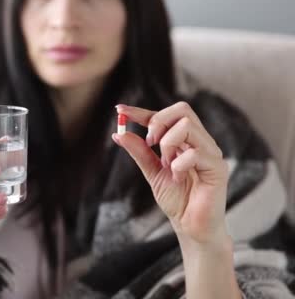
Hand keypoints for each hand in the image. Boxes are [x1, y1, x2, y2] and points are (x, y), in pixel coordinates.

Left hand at [112, 102, 229, 245]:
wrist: (191, 227)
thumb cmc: (177, 200)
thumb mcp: (152, 172)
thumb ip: (139, 152)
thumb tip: (119, 134)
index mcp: (186, 140)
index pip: (166, 115)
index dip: (142, 111)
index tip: (120, 111)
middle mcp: (201, 142)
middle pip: (182, 109)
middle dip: (158, 122)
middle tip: (150, 144)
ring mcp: (211, 153)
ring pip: (187, 126)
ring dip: (168, 144)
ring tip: (167, 165)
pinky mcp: (218, 168)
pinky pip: (195, 153)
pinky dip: (178, 164)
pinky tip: (177, 177)